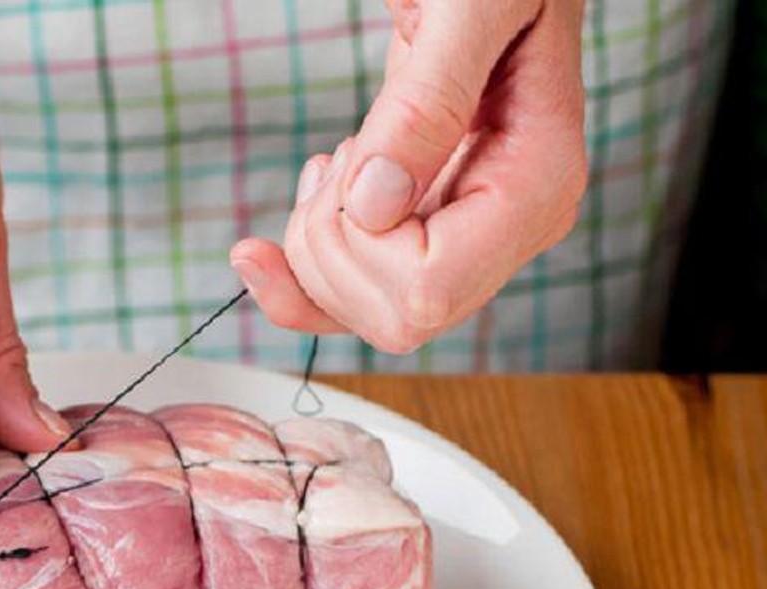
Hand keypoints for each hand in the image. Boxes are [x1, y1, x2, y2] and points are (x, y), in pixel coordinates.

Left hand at [231, 0, 587, 353]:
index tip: (354, 158)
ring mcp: (470, 237)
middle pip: (393, 319)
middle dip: (330, 249)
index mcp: (538, 187)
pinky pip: (356, 298)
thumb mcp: (471, 5)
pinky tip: (287, 221)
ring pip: (366, 315)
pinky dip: (301, 276)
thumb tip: (376, 205)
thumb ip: (428, 101)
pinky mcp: (425, 232)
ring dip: (317, 246)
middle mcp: (511, 230)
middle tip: (338, 158)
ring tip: (338, 160)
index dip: (360, 246)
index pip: (428, 294)